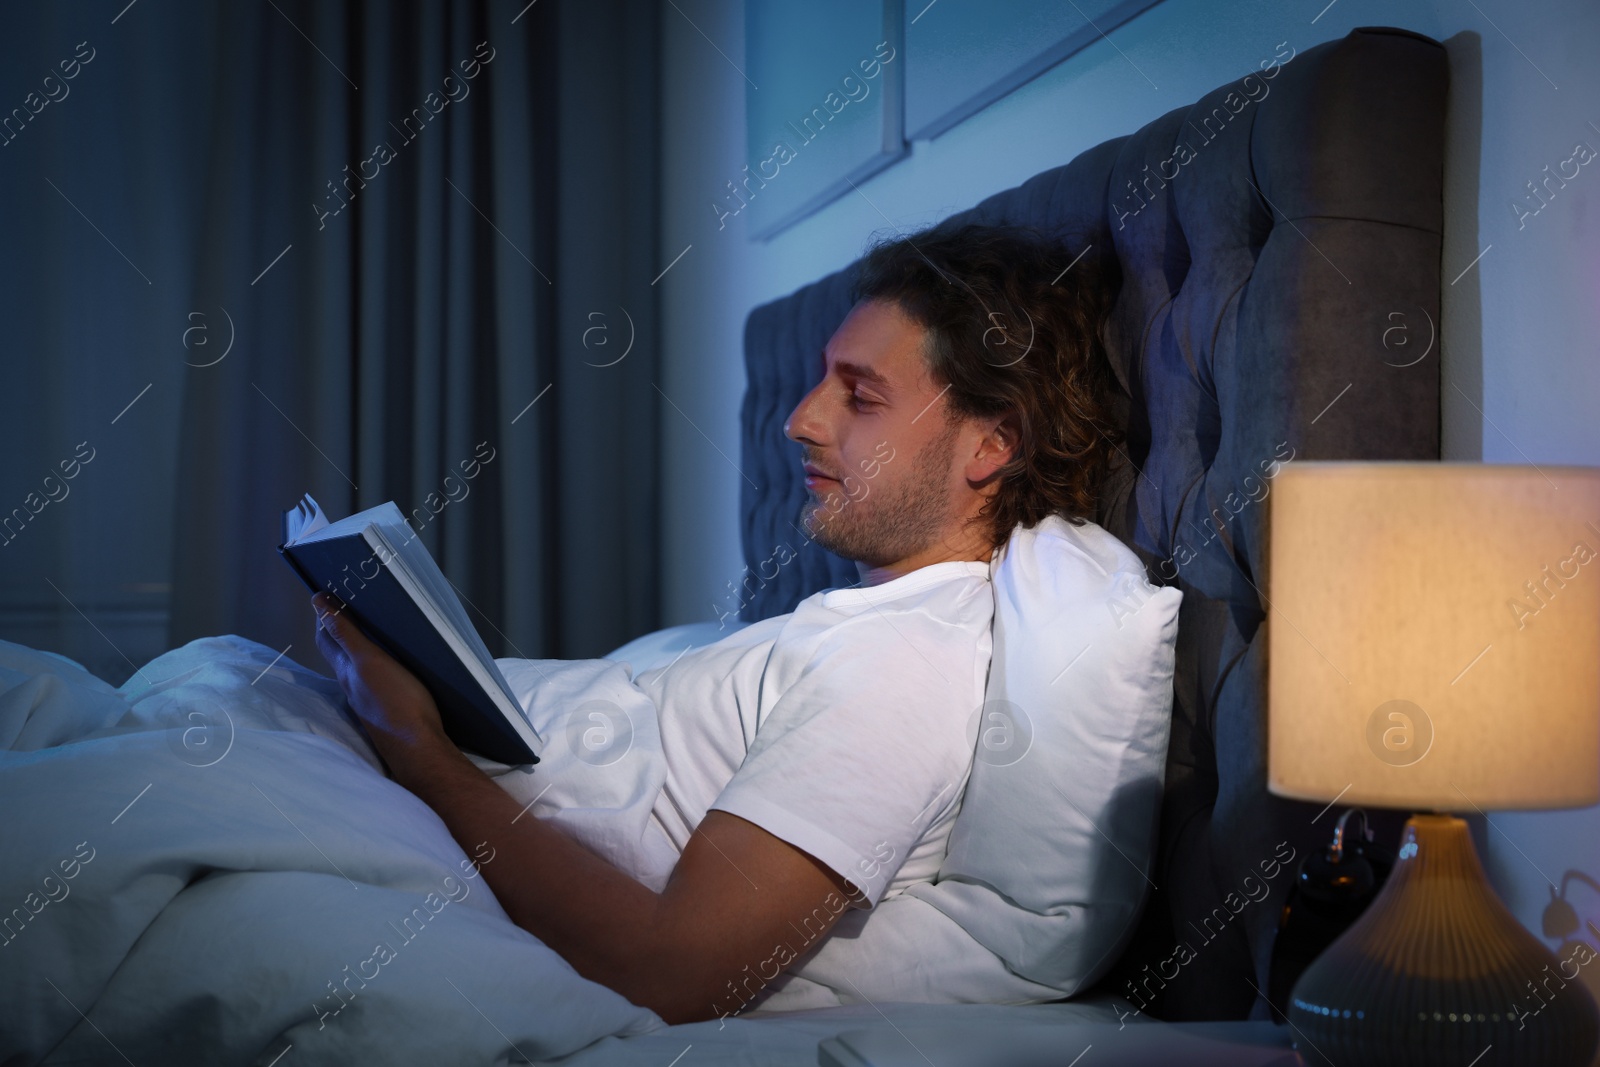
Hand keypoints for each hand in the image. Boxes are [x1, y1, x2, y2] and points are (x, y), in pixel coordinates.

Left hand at [313, 592, 452, 780]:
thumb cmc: (398, 702)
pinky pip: (373, 679)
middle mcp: (353, 684)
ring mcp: (369, 698)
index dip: (324, 614)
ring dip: (357, 644)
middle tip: (347, 603)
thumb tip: (318, 603)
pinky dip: (374, 663)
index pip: (326, 636)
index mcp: (346, 669)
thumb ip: (344, 633)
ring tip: (369, 626)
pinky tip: (389, 662)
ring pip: (356, 666)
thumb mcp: (369, 660)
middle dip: (338, 626)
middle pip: (338, 650)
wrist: (419, 747)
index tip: (328, 593)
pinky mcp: (387, 707)